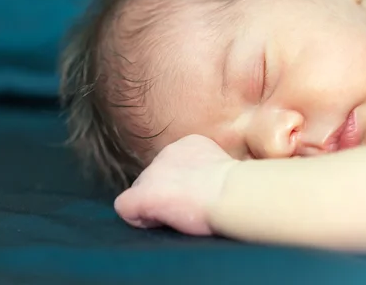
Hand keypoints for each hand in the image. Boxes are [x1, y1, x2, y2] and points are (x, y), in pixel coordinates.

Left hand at [114, 134, 238, 235]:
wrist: (231, 192)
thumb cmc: (239, 187)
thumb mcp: (226, 169)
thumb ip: (209, 170)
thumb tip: (209, 184)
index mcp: (189, 144)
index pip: (174, 166)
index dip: (183, 184)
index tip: (200, 193)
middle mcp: (166, 153)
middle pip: (155, 177)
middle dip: (166, 194)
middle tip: (189, 208)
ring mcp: (151, 174)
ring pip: (142, 191)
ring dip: (156, 206)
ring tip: (180, 216)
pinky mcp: (142, 195)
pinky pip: (127, 208)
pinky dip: (139, 218)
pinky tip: (159, 222)